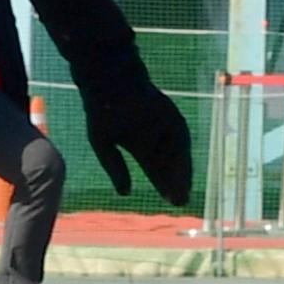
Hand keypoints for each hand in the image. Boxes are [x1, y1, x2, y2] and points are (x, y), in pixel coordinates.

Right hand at [86, 80, 194, 205]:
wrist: (108, 81)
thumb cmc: (101, 109)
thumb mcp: (103, 144)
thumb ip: (115, 168)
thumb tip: (125, 194)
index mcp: (139, 142)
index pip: (154, 167)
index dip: (162, 183)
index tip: (170, 201)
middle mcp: (155, 135)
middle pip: (169, 163)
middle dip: (175, 182)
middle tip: (180, 202)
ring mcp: (164, 124)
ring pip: (177, 153)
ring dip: (181, 173)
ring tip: (182, 193)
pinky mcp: (170, 115)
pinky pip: (180, 140)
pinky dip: (182, 156)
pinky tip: (182, 173)